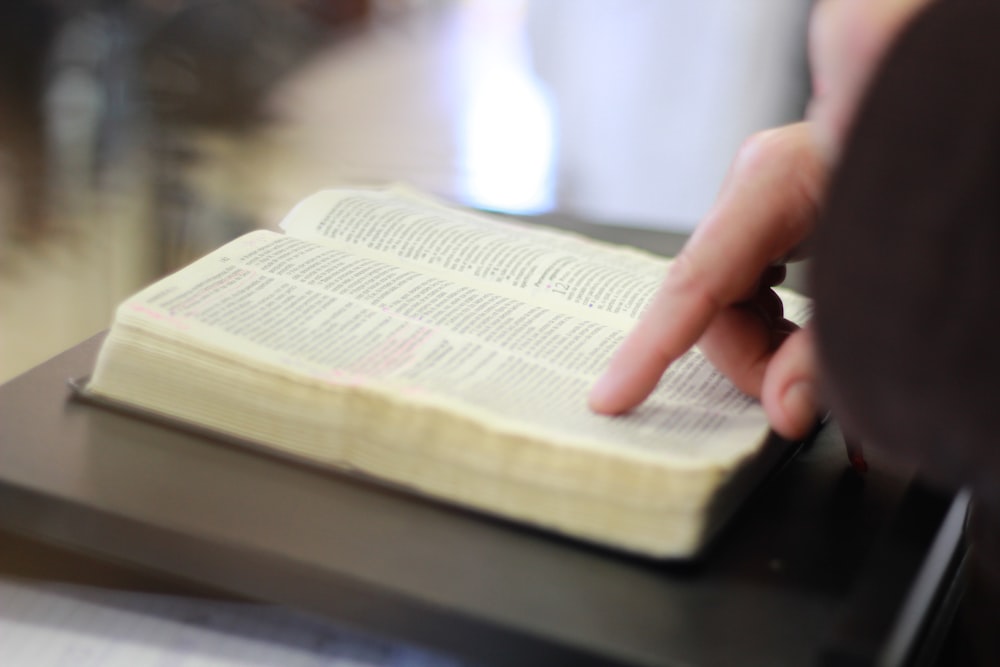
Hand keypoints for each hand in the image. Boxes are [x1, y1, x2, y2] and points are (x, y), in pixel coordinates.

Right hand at [589, 0, 932, 438]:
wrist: (938, 121)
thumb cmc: (923, 179)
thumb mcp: (880, 276)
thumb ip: (828, 352)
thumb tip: (783, 412)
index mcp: (774, 179)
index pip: (694, 280)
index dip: (650, 349)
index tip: (612, 398)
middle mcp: (755, 183)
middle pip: (713, 301)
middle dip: (751, 360)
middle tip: (796, 398)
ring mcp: (760, 197)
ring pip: (727, 300)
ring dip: (764, 346)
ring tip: (808, 365)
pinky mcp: (773, 213)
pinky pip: (747, 286)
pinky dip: (771, 324)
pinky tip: (800, 335)